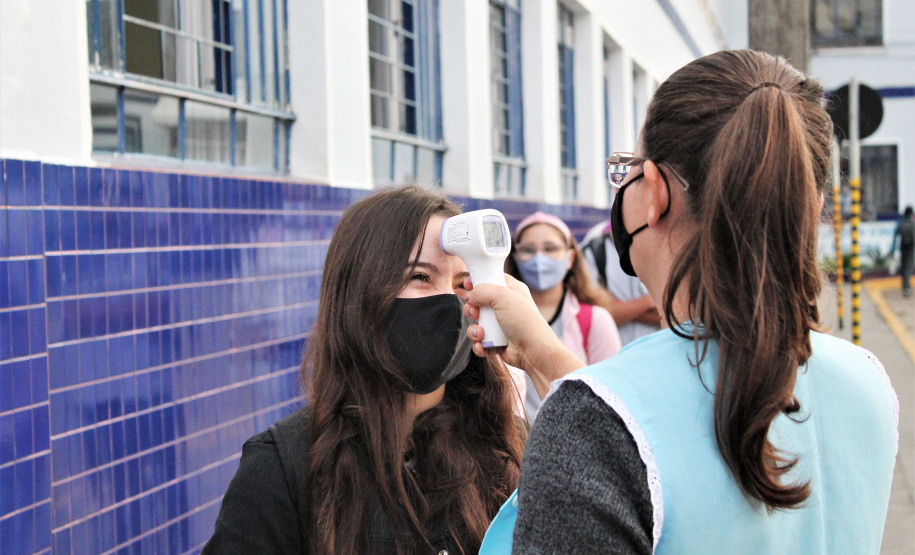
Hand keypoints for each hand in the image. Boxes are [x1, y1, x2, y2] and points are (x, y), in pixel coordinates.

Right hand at [459, 274, 583, 398]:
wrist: (533, 351)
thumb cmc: (524, 322)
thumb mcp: (503, 296)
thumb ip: (482, 290)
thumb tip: (470, 297)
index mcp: (511, 290)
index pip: (491, 278)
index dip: (478, 281)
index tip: (468, 285)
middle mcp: (505, 306)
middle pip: (478, 302)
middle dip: (472, 309)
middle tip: (475, 313)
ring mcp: (500, 324)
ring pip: (476, 323)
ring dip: (474, 330)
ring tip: (481, 334)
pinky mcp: (496, 341)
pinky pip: (480, 340)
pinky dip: (479, 344)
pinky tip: (483, 345)